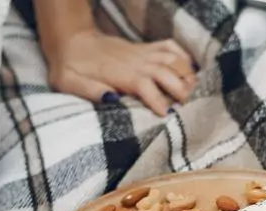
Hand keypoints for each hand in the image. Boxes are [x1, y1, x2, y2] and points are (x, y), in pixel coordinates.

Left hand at [45, 30, 197, 116]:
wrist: (71, 40)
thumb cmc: (69, 66)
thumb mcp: (69, 81)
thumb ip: (88, 90)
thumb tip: (111, 100)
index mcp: (120, 74)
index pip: (146, 87)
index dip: (158, 101)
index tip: (167, 115)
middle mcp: (135, 62)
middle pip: (167, 73)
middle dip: (181, 89)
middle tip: (191, 106)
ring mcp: (141, 53)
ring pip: (172, 59)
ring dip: (187, 73)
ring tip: (197, 90)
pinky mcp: (143, 48)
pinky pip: (168, 47)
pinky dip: (182, 55)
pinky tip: (190, 67)